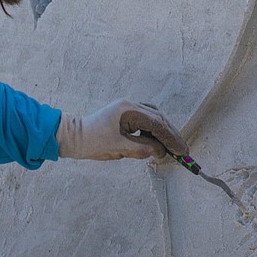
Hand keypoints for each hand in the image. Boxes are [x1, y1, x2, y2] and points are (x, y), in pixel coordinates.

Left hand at [57, 99, 187, 160]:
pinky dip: (154, 131)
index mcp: (129, 109)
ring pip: (153, 118)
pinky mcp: (125, 116)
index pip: (157, 123)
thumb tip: (161, 151)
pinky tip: (158, 142)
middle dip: (171, 134)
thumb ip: (143, 148)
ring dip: (164, 132)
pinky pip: (145, 121)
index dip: (171, 137)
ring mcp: (128, 109)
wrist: (74, 137)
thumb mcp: (119, 148)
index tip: (182, 150)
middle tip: (183, 150)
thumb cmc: (93, 142)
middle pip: (158, 118)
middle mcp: (131, 105)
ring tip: (174, 148)